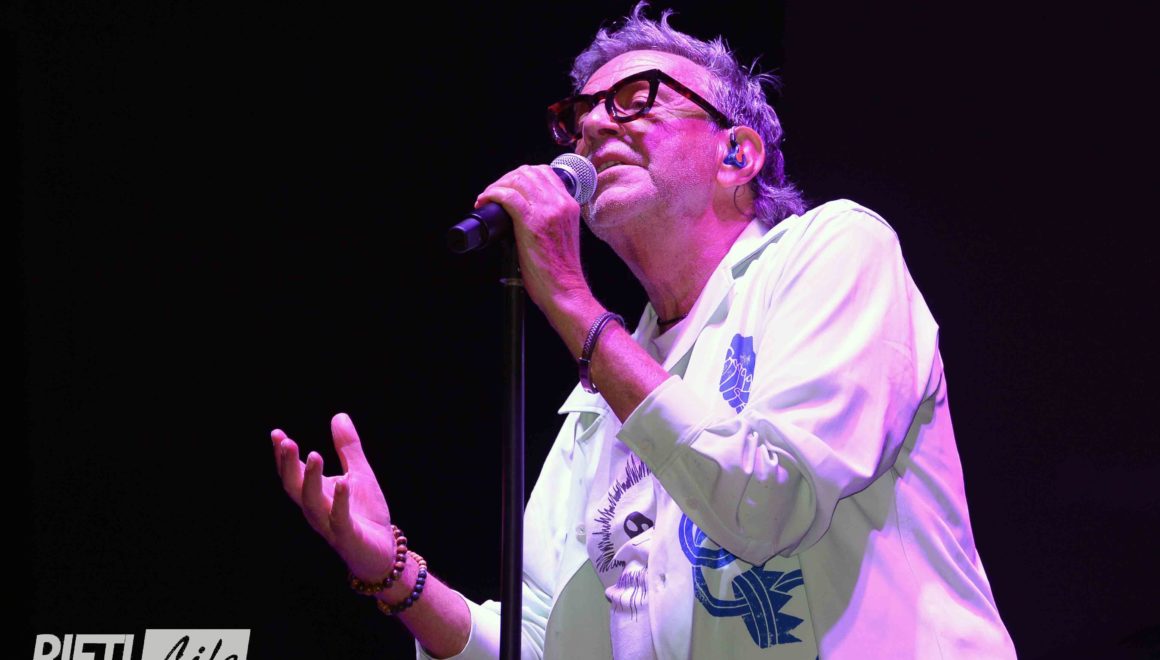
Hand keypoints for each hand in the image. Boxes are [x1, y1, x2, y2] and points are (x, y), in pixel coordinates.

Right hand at [272, 413, 396, 581]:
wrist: (382, 551)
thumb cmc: (365, 513)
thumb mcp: (358, 473)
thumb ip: (347, 447)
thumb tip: (339, 415)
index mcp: (316, 493)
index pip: (293, 473)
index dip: (283, 455)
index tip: (276, 433)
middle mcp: (317, 509)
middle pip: (294, 486)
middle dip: (288, 465)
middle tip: (286, 441)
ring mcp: (330, 524)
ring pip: (312, 503)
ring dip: (311, 480)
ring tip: (314, 455)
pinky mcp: (348, 536)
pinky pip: (340, 519)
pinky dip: (339, 501)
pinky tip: (342, 482)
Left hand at [474, 164, 591, 317]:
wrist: (565, 289)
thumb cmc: (560, 271)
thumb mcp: (562, 235)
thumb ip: (551, 219)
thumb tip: (523, 213)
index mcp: (569, 205)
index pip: (545, 173)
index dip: (522, 176)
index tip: (510, 187)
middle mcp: (561, 203)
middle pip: (528, 172)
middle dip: (506, 178)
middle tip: (494, 192)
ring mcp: (547, 211)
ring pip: (517, 180)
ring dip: (497, 185)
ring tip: (488, 197)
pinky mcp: (532, 221)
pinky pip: (507, 195)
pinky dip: (492, 194)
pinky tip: (484, 201)